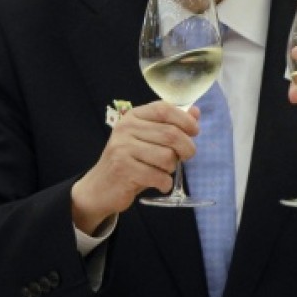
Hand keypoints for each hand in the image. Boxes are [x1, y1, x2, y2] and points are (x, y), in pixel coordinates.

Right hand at [71, 101, 198, 233]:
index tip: (194, 131)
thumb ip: (171, 125)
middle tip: (186, 157)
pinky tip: (158, 184)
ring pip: (167, 157)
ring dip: (172, 168)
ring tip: (162, 171)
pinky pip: (158, 176)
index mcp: (133, 116)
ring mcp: (122, 148)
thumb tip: (195, 112)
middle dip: (187, 148)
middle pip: (171, 134)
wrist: (101, 187)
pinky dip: (165, 183)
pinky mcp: (123, 169)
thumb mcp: (149, 139)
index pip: (164, 109)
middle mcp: (126, 129)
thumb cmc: (131, 161)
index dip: (184, 119)